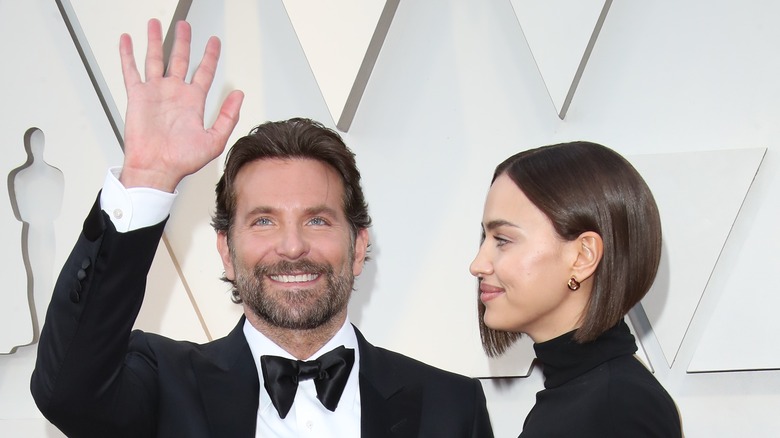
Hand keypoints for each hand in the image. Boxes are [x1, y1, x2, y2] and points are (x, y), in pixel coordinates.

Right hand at [119, 19, 243, 191]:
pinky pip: (131, 71)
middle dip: (183, 41)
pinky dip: (128, 54)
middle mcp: (174, 94)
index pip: (204, 72)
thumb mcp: (215, 140)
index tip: (214, 42)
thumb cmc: (182, 160)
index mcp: (193, 102)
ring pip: (155, 59)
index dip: (210, 56)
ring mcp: (155, 93)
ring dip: (155, 41)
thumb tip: (239, 95)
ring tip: (156, 24)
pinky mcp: (138, 96)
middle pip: (180, 59)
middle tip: (186, 26)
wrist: (156, 168)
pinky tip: (127, 40)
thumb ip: (228, 116)